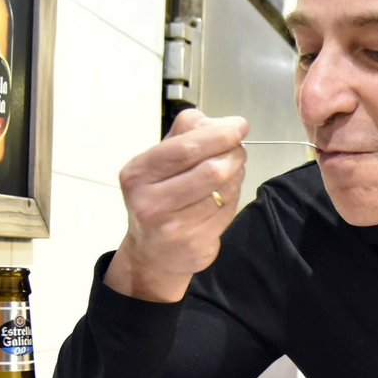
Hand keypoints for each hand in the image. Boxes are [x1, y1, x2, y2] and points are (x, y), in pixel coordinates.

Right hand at [105, 110, 248, 302]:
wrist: (151, 253)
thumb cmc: (158, 195)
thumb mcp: (159, 159)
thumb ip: (188, 132)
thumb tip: (227, 124)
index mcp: (138, 174)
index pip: (185, 149)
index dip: (218, 135)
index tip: (239, 126)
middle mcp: (150, 202)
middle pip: (211, 171)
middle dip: (233, 154)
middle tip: (239, 149)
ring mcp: (173, 228)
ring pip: (225, 190)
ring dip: (237, 174)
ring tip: (229, 171)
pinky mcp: (195, 245)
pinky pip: (228, 210)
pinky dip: (234, 196)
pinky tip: (225, 194)